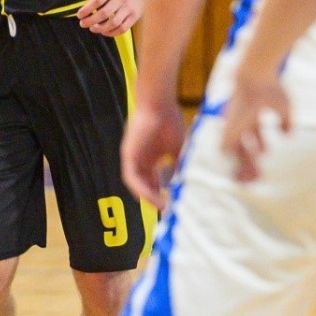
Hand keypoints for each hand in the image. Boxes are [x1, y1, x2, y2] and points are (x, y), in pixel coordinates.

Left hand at [76, 0, 143, 36]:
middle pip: (104, 13)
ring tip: (92, 28)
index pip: (97, 1)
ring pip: (114, 23)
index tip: (79, 15)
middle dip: (91, 21)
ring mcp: (129, 8)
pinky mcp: (135, 16)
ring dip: (101, 28)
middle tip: (82, 24)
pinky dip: (112, 33)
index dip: (87, 9)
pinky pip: (123, 28)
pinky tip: (104, 32)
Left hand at [120, 94, 187, 211]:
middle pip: (146, 184)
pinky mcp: (128, 155)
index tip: (174, 203)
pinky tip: (151, 196)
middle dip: (156, 199)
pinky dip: (141, 188)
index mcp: (153, 156)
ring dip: (149, 197)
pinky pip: (131, 177)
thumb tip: (187, 185)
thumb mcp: (179, 149)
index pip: (155, 180)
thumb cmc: (170, 120)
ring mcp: (134, 157)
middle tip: (168, 210)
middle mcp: (142, 159)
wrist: (159, 104)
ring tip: (162, 207)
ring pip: (138, 184)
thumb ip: (180, 166)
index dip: (163, 193)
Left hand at [221, 68, 290, 183]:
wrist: (254, 76)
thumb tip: (288, 136)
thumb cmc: (270, 87)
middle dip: (250, 162)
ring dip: (243, 165)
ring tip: (253, 179)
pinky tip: (243, 169)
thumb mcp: (284, 107)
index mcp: (251, 115)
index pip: (254, 136)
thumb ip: (286, 122)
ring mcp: (232, 124)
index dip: (260, 147)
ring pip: (234, 151)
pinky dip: (234, 160)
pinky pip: (226, 150)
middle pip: (242, 146)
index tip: (267, 155)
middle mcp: (239, 121)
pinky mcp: (227, 127)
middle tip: (258, 177)